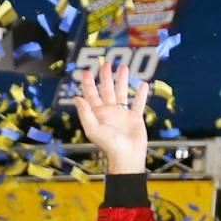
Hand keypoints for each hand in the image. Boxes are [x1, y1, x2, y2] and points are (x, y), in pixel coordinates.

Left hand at [72, 56, 148, 174]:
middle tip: (105, 64)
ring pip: (122, 92)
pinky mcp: (135, 118)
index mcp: (98, 114)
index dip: (88, 83)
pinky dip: (141, 94)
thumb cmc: (109, 145)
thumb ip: (85, 113)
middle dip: (105, 77)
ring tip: (124, 67)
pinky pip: (138, 103)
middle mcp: (109, 112)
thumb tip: (76, 98)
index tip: (87, 71)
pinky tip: (143, 84)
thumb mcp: (93, 129)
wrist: (126, 156)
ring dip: (122, 80)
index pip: (91, 95)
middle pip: (107, 90)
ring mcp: (122, 114)